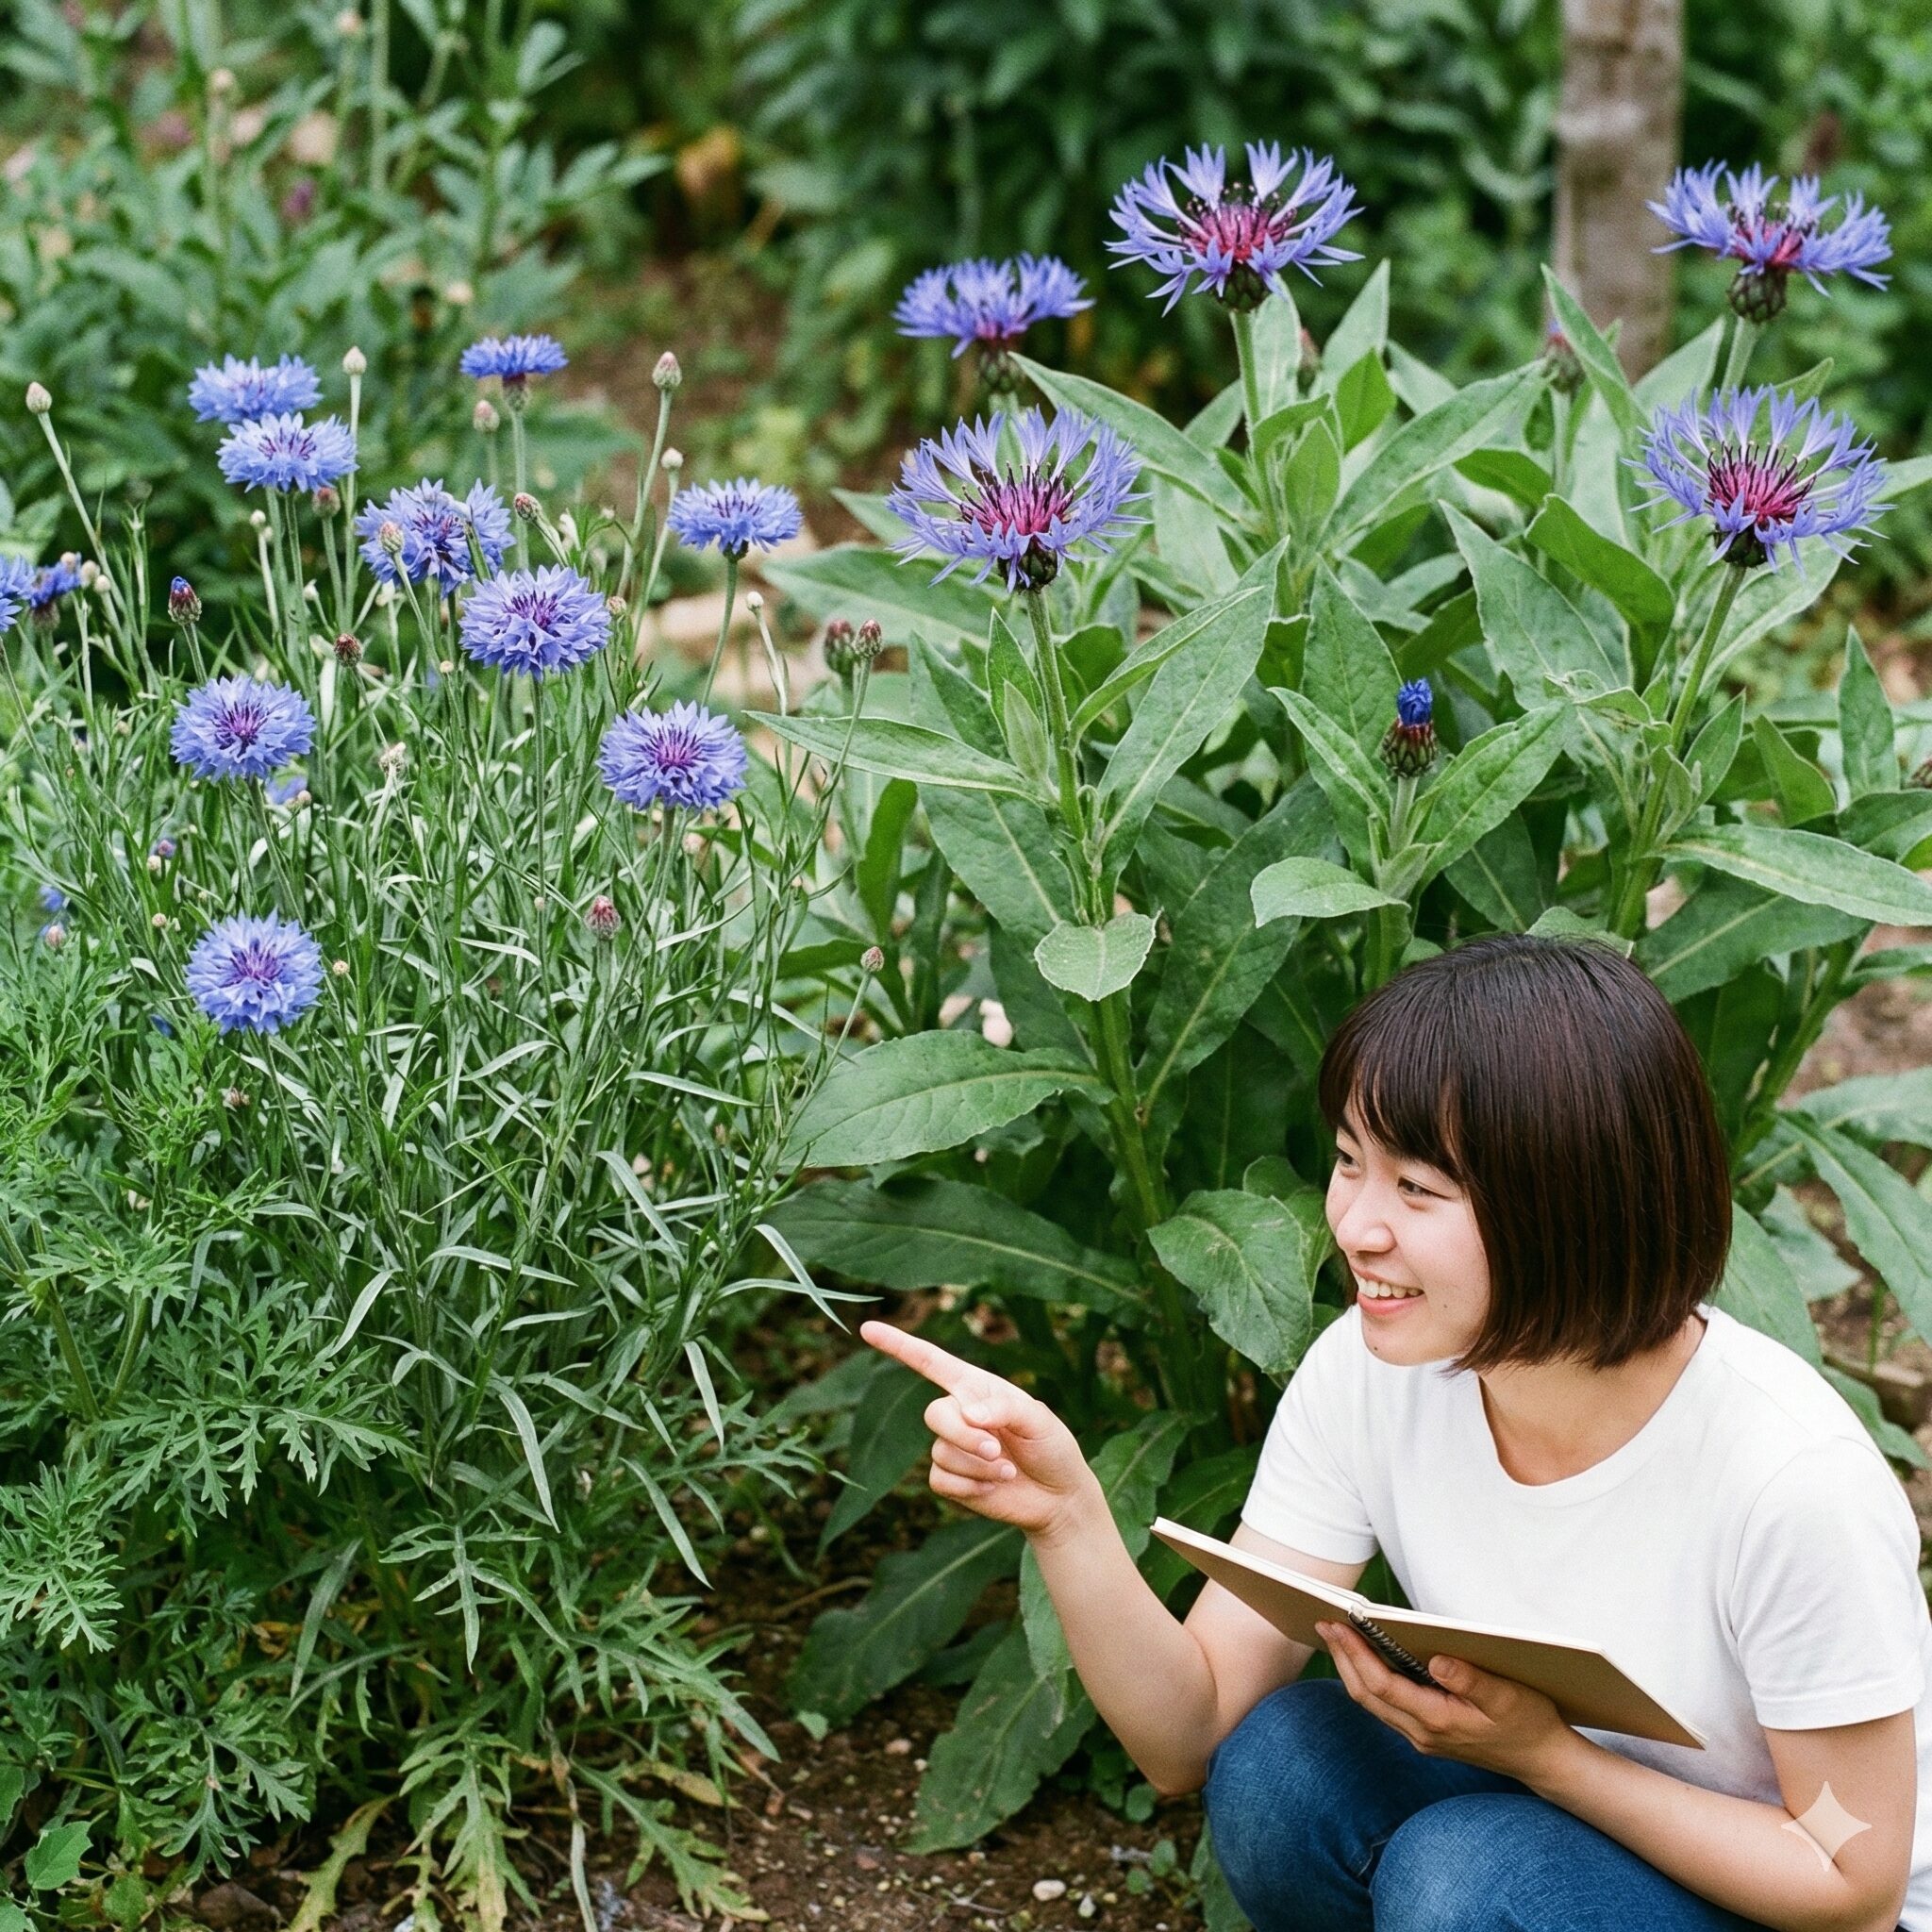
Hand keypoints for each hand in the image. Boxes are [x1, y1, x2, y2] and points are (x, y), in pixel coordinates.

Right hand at [858, 1319, 1097, 1541]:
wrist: (1058, 1497)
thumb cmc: (1052, 1448)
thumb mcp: (1039, 1418)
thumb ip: (1004, 1407)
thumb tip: (968, 1413)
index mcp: (976, 1388)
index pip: (930, 1362)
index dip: (898, 1345)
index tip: (867, 1329)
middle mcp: (959, 1414)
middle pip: (935, 1414)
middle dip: (964, 1435)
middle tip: (996, 1449)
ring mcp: (952, 1448)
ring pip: (941, 1451)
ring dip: (977, 1465)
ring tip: (1008, 1470)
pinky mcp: (951, 1481)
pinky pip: (941, 1479)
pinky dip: (971, 1486)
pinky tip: (995, 1487)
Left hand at [1314, 1620, 1578, 1784]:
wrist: (1542, 1760)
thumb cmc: (1528, 1722)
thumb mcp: (1507, 1697)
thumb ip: (1471, 1680)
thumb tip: (1435, 1660)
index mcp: (1438, 1721)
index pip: (1382, 1685)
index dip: (1356, 1653)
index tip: (1337, 1624)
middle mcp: (1422, 1734)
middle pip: (1367, 1695)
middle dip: (1343, 1657)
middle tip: (1323, 1623)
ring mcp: (1422, 1737)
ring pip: (1373, 1703)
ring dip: (1351, 1668)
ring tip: (1336, 1635)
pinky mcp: (1426, 1735)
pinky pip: (1386, 1706)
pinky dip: (1369, 1680)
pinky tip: (1366, 1659)